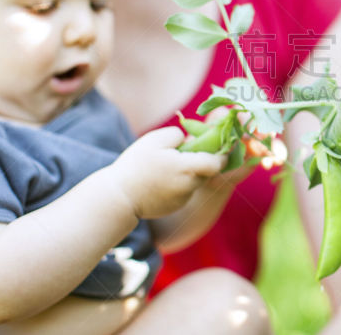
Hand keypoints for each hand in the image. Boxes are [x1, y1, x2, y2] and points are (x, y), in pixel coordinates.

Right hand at [109, 127, 226, 218]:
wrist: (119, 197)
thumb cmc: (135, 166)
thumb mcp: (155, 140)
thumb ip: (178, 135)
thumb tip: (189, 140)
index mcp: (187, 168)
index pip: (217, 163)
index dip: (222, 154)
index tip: (219, 145)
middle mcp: (189, 185)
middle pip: (206, 171)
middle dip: (201, 161)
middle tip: (185, 152)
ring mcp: (183, 198)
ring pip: (195, 181)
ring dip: (188, 173)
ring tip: (166, 166)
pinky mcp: (175, 207)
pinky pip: (184, 191)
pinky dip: (178, 184)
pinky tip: (160, 180)